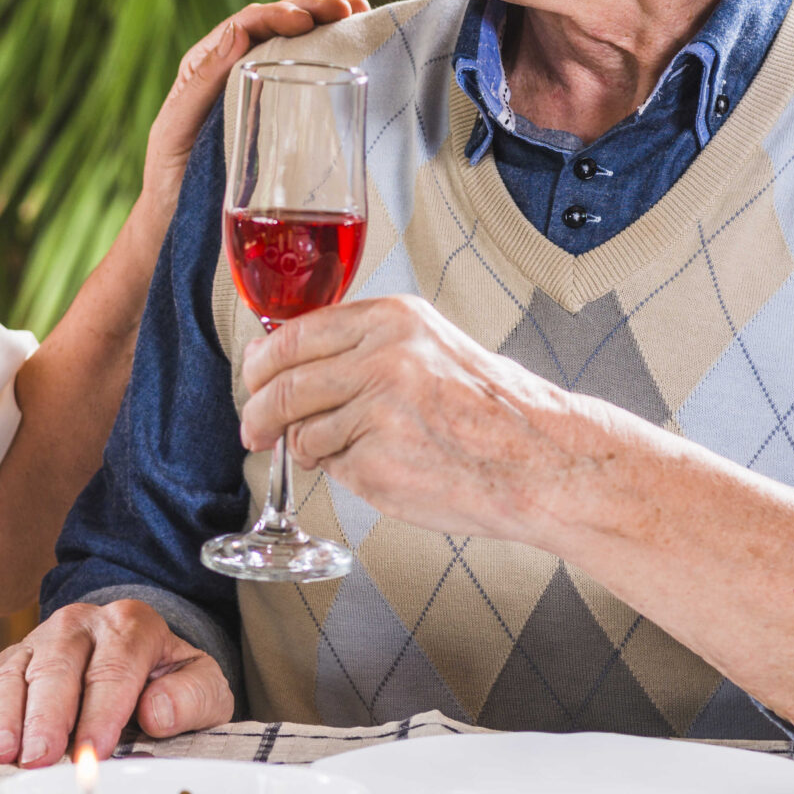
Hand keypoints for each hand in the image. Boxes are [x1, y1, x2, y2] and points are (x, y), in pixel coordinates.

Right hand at [0, 600, 232, 766]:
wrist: (137, 656)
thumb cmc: (168, 680)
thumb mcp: (202, 685)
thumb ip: (191, 697)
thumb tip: (156, 713)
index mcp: (130, 625)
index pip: (113, 669)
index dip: (101, 713)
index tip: (91, 751)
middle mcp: (79, 624)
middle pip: (56, 667)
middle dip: (46, 716)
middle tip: (40, 757)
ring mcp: (39, 640)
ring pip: (15, 672)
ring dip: (5, 715)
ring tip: (4, 753)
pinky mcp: (12, 661)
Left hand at [143, 0, 369, 211]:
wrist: (178, 220)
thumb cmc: (169, 177)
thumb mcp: (176, 128)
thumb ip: (201, 83)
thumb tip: (238, 31)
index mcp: (206, 65)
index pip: (245, 24)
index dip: (278, 14)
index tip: (306, 20)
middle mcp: (231, 68)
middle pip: (274, 25)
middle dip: (310, 8)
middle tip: (344, 9)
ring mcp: (257, 88)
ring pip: (293, 43)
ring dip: (325, 23)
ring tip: (356, 12)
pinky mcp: (277, 113)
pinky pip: (302, 74)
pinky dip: (329, 53)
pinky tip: (353, 44)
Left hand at [238, 294, 605, 542]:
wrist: (541, 460)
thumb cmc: (491, 409)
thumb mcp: (428, 347)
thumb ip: (362, 347)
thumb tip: (287, 362)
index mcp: (391, 320)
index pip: (291, 336)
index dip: (260, 365)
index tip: (253, 381)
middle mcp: (381, 358)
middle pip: (280, 385)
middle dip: (258, 413)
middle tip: (255, 429)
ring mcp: (377, 412)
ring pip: (301, 431)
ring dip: (309, 447)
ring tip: (348, 451)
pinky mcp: (377, 463)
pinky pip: (331, 468)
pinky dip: (343, 473)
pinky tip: (383, 467)